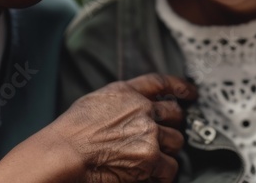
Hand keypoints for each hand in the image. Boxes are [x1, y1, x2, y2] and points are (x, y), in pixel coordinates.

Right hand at [57, 74, 196, 181]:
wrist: (65, 153)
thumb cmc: (71, 132)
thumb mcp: (95, 102)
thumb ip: (119, 101)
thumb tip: (130, 108)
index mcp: (127, 92)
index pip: (161, 83)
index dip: (180, 86)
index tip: (190, 92)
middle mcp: (142, 110)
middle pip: (175, 114)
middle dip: (174, 125)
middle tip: (167, 134)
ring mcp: (149, 134)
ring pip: (176, 141)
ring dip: (168, 150)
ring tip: (153, 158)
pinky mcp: (150, 158)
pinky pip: (170, 167)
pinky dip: (164, 174)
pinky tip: (155, 176)